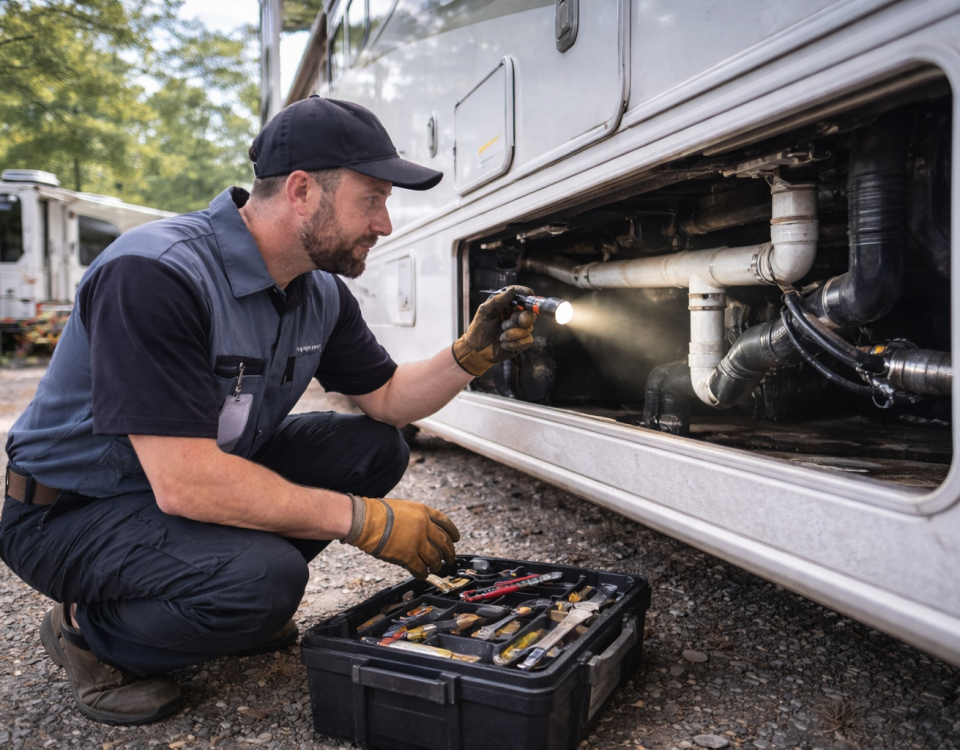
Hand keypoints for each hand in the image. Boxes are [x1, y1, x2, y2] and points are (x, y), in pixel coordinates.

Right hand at [342, 495, 459, 578]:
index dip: (452, 532)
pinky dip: (423, 573)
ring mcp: (418, 542)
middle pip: (443, 542)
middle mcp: (424, 527)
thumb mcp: (402, 507)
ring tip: (437, 568)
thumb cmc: (377, 512)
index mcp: (423, 512)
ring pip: (434, 557)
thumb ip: (415, 517)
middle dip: (449, 552)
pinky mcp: (408, 556)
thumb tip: (419, 527)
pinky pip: (420, 568)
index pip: (444, 522)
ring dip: (437, 565)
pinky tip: (423, 575)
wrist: (366, 521)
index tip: (456, 539)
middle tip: (451, 558)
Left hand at [452, 286, 537, 375]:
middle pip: (530, 312)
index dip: (527, 294)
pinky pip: (527, 340)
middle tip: (511, 323)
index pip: (521, 296)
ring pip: (528, 328)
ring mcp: (520, 329)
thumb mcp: (484, 312)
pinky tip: (504, 345)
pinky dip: (514, 343)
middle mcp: (515, 315)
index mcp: (507, 305)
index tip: (529, 295)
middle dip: (522, 318)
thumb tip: (512, 290)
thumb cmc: (479, 330)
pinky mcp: (522, 342)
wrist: (477, 351)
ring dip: (513, 333)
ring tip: (500, 336)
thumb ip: (497, 300)